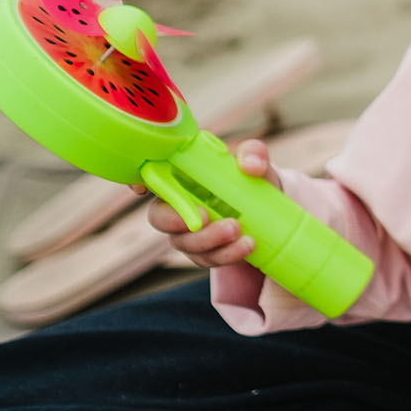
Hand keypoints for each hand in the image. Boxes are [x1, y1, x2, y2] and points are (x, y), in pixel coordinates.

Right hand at [137, 137, 280, 266]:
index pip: (151, 177)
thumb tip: (250, 166)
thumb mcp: (256, 160)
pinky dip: (226, 254)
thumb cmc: (254, 178)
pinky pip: (206, 258)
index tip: (141, 188)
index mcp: (184, 176)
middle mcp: (179, 205)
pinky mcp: (205, 252)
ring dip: (208, 240)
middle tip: (204, 217)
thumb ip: (254, 152)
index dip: (139, 181)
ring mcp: (188, 232)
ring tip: (237, 230)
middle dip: (175, 221)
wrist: (271, 211)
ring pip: (184, 243)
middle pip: (159, 217)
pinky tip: (247, 245)